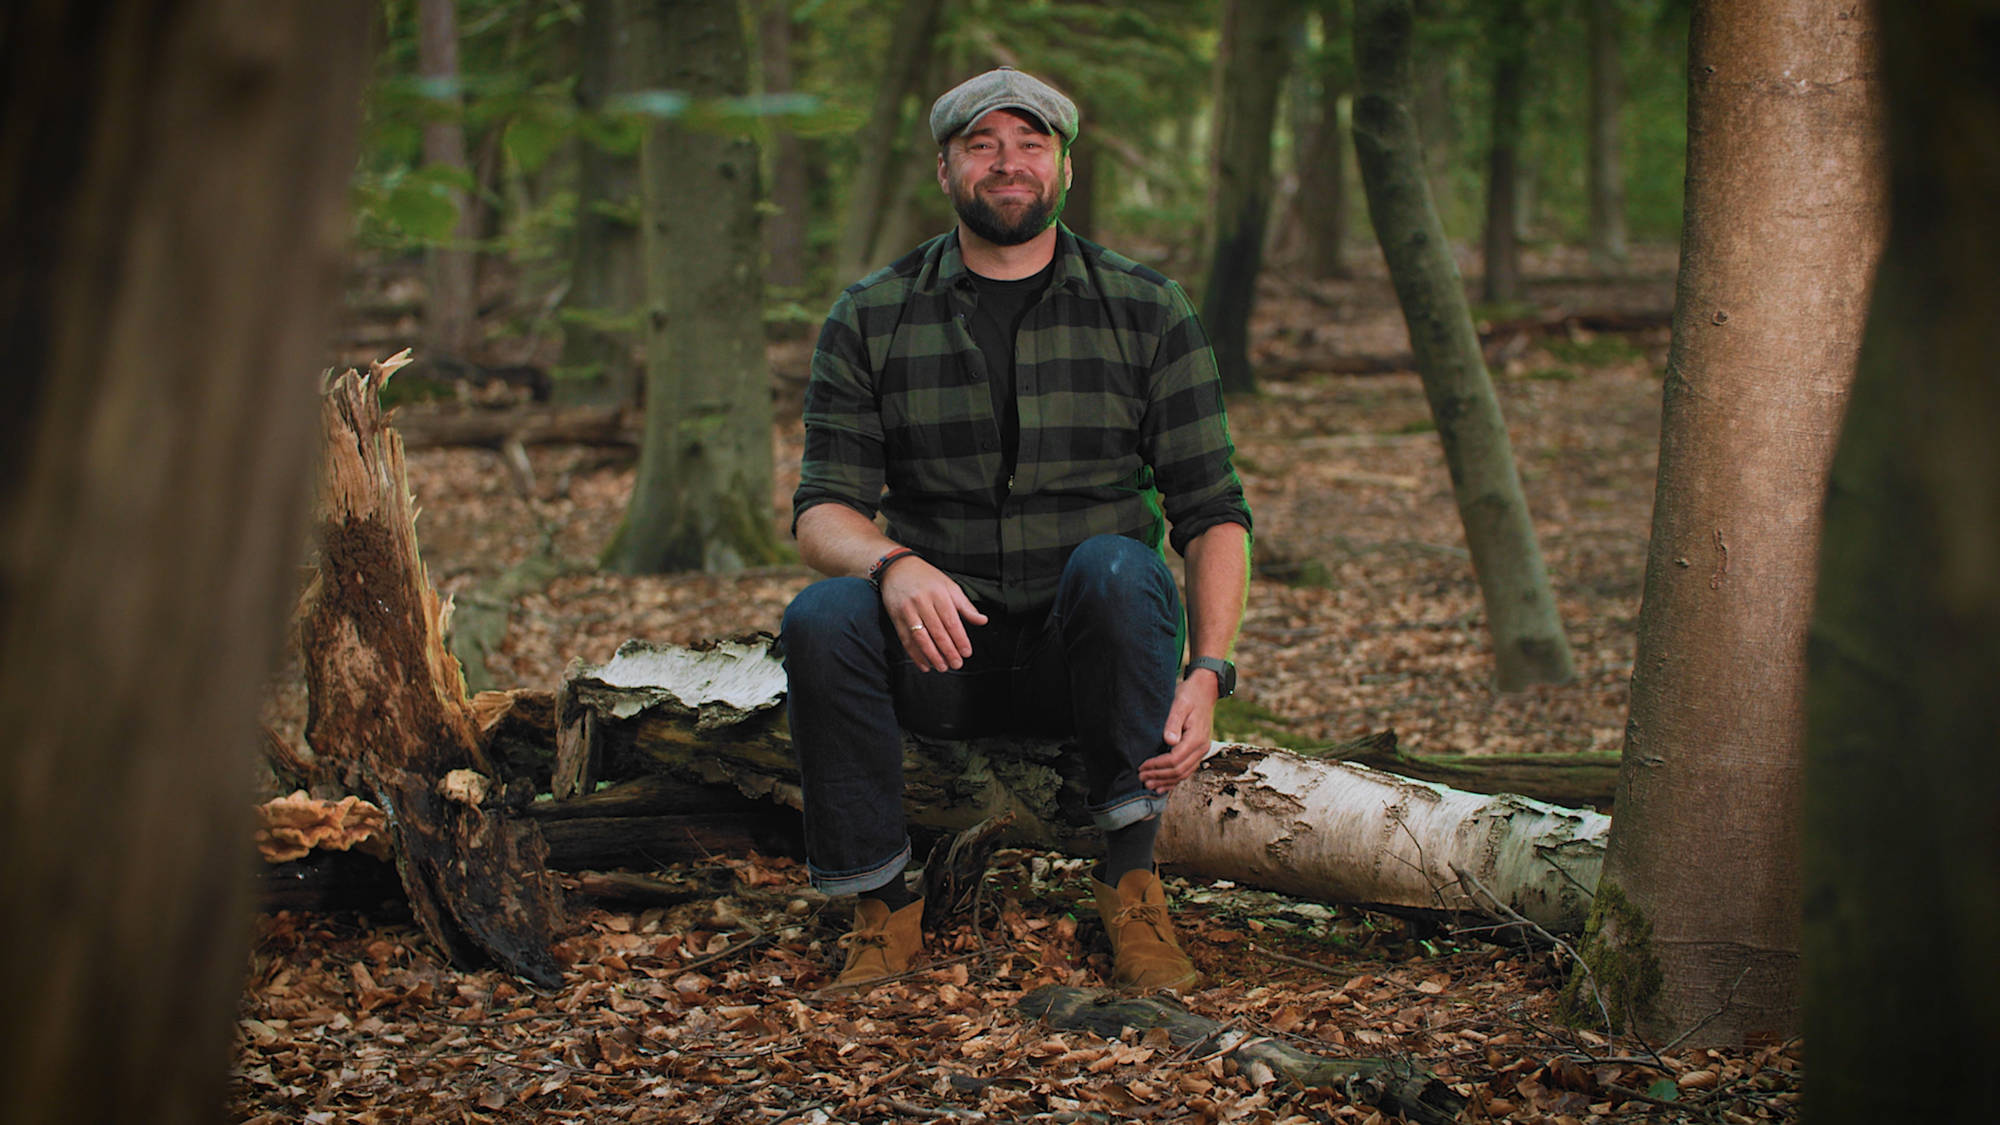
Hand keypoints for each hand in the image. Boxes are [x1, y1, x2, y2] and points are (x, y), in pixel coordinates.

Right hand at [877, 555, 987, 671]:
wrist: (897, 568)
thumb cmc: (927, 578)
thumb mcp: (949, 586)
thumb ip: (965, 606)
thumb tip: (982, 620)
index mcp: (939, 594)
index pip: (951, 621)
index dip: (960, 639)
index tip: (967, 653)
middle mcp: (922, 602)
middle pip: (937, 631)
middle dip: (948, 651)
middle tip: (957, 664)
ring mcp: (907, 610)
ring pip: (921, 637)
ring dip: (932, 656)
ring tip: (942, 667)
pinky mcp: (896, 617)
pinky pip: (906, 639)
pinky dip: (915, 654)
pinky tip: (925, 664)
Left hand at [1141, 672, 1219, 792]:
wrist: (1205, 690)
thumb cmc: (1190, 695)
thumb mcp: (1180, 703)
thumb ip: (1173, 722)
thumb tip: (1169, 741)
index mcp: (1196, 738)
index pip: (1174, 759)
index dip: (1157, 766)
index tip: (1142, 766)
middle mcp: (1201, 747)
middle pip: (1179, 770)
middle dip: (1159, 776)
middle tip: (1141, 778)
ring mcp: (1201, 750)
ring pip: (1184, 773)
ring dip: (1166, 781)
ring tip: (1149, 785)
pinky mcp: (1198, 750)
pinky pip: (1188, 770)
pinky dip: (1175, 780)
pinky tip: (1164, 785)